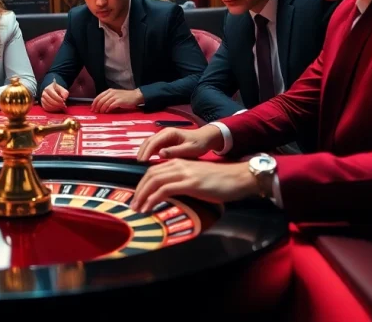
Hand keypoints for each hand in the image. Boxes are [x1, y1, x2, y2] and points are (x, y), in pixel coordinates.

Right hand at [40, 80, 67, 111]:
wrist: (51, 91)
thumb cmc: (57, 90)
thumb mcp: (61, 89)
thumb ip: (64, 93)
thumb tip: (64, 98)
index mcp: (48, 88)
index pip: (54, 95)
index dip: (59, 99)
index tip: (64, 101)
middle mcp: (44, 94)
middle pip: (51, 101)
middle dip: (58, 104)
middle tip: (63, 105)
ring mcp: (42, 99)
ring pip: (48, 105)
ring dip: (56, 107)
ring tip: (61, 107)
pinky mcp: (43, 104)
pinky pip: (47, 108)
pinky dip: (53, 109)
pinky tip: (57, 108)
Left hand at [91, 88, 143, 112]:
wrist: (135, 96)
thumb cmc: (125, 97)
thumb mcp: (115, 95)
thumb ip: (108, 98)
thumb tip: (100, 105)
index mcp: (109, 91)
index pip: (98, 96)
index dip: (94, 103)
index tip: (92, 108)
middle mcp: (111, 93)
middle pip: (100, 100)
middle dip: (97, 107)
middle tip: (95, 112)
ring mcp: (115, 97)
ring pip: (105, 103)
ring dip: (102, 109)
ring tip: (101, 113)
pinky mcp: (119, 101)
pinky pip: (111, 106)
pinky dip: (108, 109)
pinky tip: (107, 112)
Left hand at [130, 159, 258, 212]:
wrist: (238, 178)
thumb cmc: (221, 181)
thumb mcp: (197, 179)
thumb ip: (182, 182)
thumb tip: (170, 194)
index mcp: (180, 162)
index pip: (153, 171)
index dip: (142, 183)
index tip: (137, 196)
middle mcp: (179, 165)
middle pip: (150, 175)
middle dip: (138, 190)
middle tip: (133, 204)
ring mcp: (184, 173)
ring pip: (154, 181)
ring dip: (142, 196)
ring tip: (137, 208)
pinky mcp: (190, 183)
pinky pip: (164, 190)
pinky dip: (153, 199)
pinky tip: (149, 208)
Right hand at [136, 125, 223, 161]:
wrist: (205, 138)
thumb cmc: (199, 143)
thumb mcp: (189, 149)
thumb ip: (175, 151)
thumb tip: (160, 154)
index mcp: (170, 133)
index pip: (153, 142)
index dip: (146, 152)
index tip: (142, 162)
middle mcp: (164, 133)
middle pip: (148, 141)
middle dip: (142, 152)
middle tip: (138, 165)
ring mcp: (164, 137)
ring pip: (149, 144)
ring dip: (143, 153)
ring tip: (141, 165)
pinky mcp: (164, 141)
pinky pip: (153, 147)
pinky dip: (148, 153)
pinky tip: (147, 162)